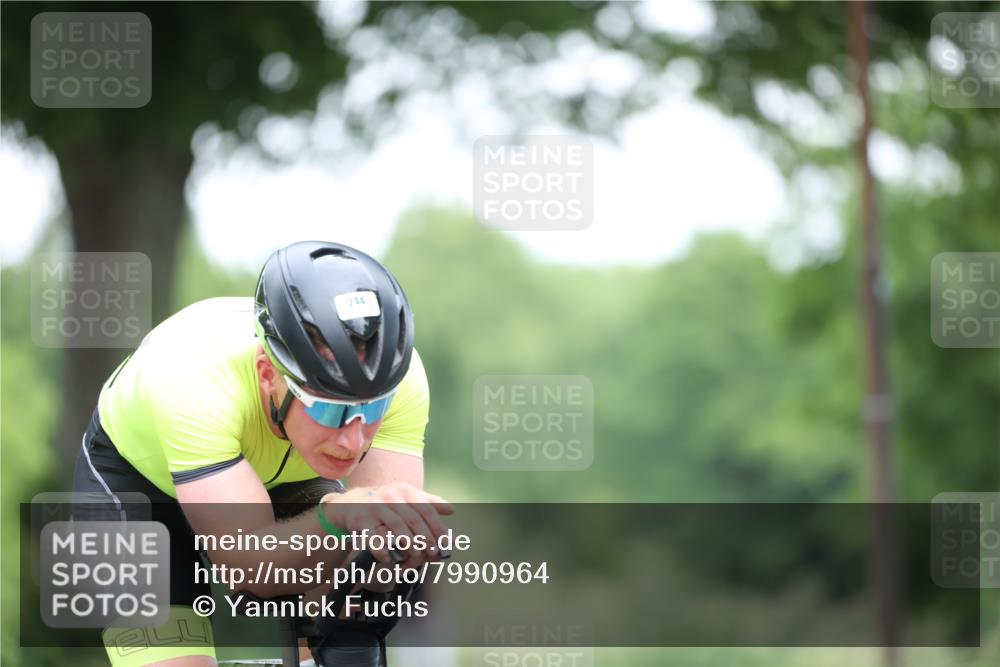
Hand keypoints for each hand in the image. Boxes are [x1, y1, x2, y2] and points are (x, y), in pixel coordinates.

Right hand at [320, 482, 453, 565]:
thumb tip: (452, 510)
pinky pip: (373, 537)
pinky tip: (390, 559)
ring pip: (396, 526)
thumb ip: (429, 503)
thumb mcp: (407, 497)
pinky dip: (382, 549)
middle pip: (413, 518)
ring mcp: (376, 507)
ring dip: (409, 542)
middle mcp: (391, 496)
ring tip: (417, 555)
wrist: (353, 502)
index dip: (437, 526)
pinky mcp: (362, 521)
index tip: (446, 542)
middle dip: (426, 537)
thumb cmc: (387, 503)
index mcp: (405, 491)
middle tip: (433, 552)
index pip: (426, 509)